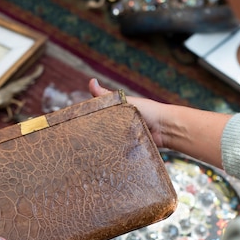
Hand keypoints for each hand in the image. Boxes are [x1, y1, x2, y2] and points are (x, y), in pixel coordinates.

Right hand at [89, 78, 228, 167]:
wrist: (167, 129)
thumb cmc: (149, 111)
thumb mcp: (125, 102)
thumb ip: (107, 96)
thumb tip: (91, 82)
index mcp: (114, 114)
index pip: (95, 117)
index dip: (85, 120)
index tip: (73, 124)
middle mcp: (116, 127)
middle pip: (98, 132)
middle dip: (90, 136)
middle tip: (77, 140)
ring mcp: (121, 140)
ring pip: (106, 144)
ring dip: (99, 146)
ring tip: (86, 151)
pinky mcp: (127, 151)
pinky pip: (116, 153)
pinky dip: (111, 155)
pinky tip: (100, 158)